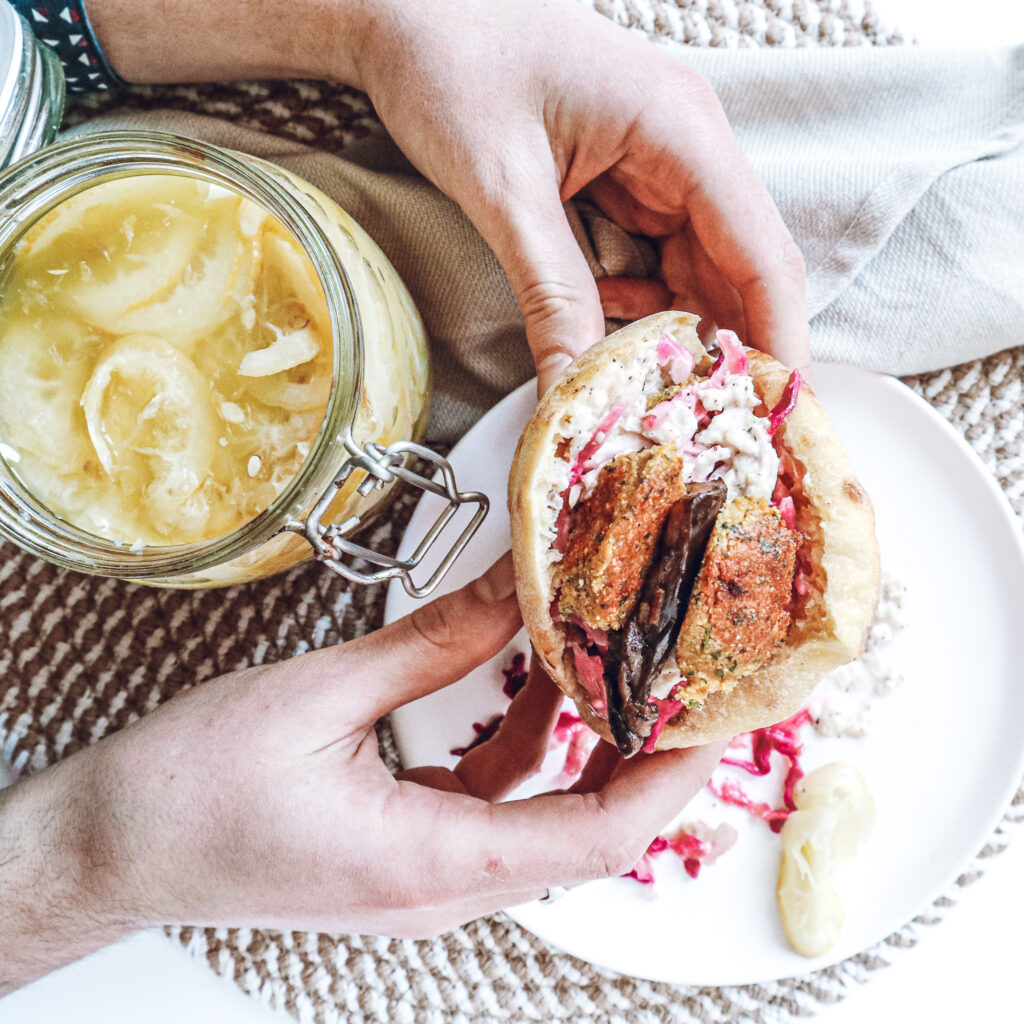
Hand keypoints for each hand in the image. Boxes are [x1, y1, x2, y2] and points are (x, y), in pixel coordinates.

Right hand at [0, 553, 720, 989]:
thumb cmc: (188, 790)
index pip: (597, 836)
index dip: (671, 776)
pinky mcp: (405, 850)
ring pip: (542, 812)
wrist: (111, 849)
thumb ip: (433, 642)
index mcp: (428, 863)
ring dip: (581, 738)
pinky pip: (491, 801)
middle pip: (586, 828)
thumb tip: (515, 585)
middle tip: (680, 670)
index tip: (716, 715)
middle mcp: (440, 886)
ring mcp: (424, 874)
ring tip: (612, 656)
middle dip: (644, 750)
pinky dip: (523, 741)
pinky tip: (527, 678)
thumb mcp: (318, 697)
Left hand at [88, 0, 809, 385]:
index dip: (777, 335)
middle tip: (697, 422)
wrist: (410, 14)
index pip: (760, 249)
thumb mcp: (503, 188)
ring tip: (638, 383)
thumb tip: (577, 389)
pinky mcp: (628, 178)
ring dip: (674, 329)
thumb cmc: (454, 66)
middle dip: (723, 346)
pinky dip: (638, 300)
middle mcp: (687, 145)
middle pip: (737, 267)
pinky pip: (657, 255)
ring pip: (698, 267)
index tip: (774, 411)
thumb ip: (549, 289)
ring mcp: (660, 161)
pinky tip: (599, 318)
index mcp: (679, 128)